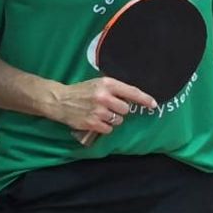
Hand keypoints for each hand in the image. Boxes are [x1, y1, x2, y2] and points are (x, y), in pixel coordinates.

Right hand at [40, 77, 156, 135]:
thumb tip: (133, 99)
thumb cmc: (81, 91)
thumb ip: (114, 89)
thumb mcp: (98, 84)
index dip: (145, 99)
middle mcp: (104, 97)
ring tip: (100, 114)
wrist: (60, 100)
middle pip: (126, 109)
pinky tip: (96, 121)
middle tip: (109, 107)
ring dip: (112, 119)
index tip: (153, 104)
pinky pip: (109, 129)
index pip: (132, 92)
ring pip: (118, 120)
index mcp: (107, 84)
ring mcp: (98, 111)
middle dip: (120, 110)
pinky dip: (104, 127)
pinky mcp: (92, 123)